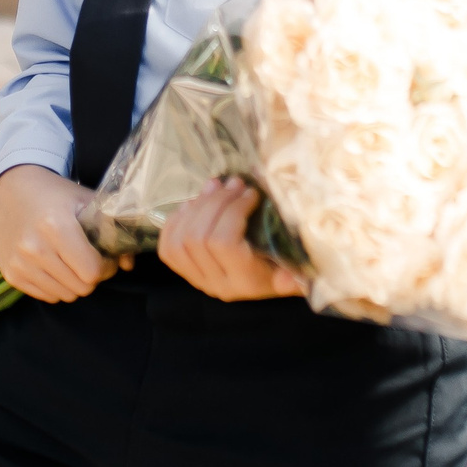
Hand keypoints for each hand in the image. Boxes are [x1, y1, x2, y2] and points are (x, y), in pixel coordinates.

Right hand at [0, 164, 121, 302]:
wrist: (10, 189)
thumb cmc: (54, 194)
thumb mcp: (86, 201)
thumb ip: (114, 229)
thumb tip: (128, 264)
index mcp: (56, 227)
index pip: (92, 271)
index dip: (106, 267)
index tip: (105, 257)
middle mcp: (34, 248)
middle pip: (81, 287)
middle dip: (92, 276)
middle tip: (89, 259)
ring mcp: (19, 263)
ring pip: (64, 295)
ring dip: (74, 283)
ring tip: (71, 261)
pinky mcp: (11, 274)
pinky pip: (46, 296)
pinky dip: (55, 286)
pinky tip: (54, 265)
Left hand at [159, 179, 305, 301]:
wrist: (269, 282)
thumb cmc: (288, 267)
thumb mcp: (298, 269)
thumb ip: (296, 274)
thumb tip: (291, 277)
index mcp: (247, 281)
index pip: (224, 244)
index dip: (233, 211)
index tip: (251, 192)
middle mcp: (218, 284)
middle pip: (199, 237)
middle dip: (214, 202)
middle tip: (233, 182)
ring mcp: (199, 279)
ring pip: (181, 240)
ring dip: (196, 206)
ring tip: (214, 186)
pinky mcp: (186, 272)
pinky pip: (168, 247)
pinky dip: (176, 221)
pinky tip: (192, 204)